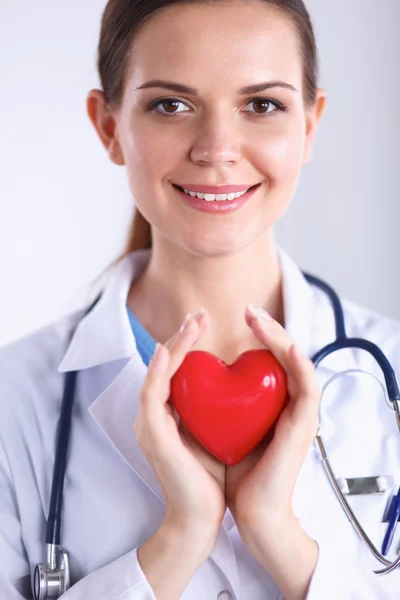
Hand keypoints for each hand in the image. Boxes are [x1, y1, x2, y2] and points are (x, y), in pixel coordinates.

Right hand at [134, 309, 225, 547]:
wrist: (199, 519)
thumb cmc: (209, 478)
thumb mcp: (214, 432)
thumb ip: (215, 409)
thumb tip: (235, 385)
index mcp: (167, 414)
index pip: (175, 370)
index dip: (187, 343)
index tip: (204, 323)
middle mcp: (153, 416)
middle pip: (163, 366)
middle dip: (181, 337)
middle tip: (199, 315)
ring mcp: (150, 426)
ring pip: (156, 375)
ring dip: (173, 347)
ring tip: (191, 324)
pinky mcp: (153, 437)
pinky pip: (151, 398)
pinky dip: (158, 373)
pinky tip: (170, 353)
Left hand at [225, 305, 320, 539]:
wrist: (250, 511)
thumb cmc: (232, 471)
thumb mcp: (214, 425)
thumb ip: (209, 400)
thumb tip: (188, 375)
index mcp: (267, 401)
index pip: (264, 358)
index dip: (254, 336)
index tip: (227, 323)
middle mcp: (286, 402)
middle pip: (282, 353)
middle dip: (267, 328)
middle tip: (249, 310)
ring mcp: (298, 413)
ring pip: (298, 362)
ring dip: (281, 337)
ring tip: (260, 319)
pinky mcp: (305, 425)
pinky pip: (309, 387)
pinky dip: (301, 365)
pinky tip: (288, 347)